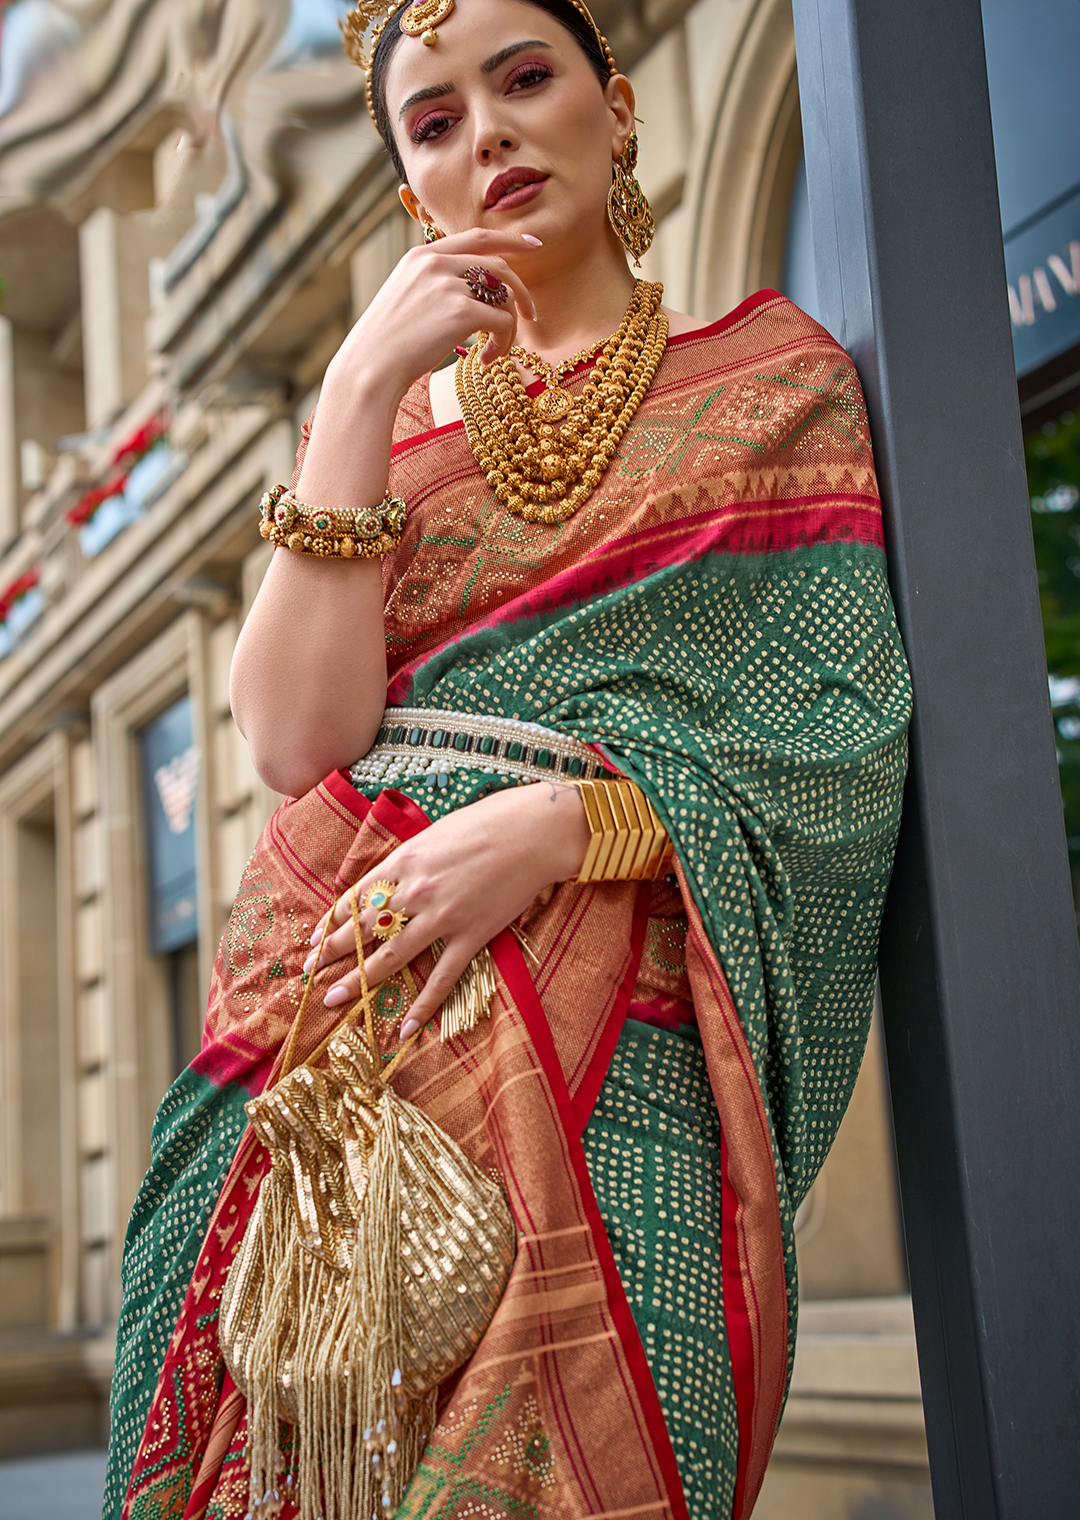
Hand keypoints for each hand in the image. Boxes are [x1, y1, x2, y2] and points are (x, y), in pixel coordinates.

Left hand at [302, 782, 588, 1039]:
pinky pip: (442, 978)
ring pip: (390, 957)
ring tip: (332, 999)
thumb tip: (390, 880)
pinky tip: (406, 1027)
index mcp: (402, 861)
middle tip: (308, 971)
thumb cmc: (486, 822)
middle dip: (331, 952)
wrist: (532, 832)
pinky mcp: (471, 936)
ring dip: (358, 981)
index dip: (332, 920)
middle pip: (362, 929)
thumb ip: (408, 860)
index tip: (314, 937)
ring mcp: (442, 918)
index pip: (354, 897)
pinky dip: (423, 1005)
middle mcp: (414, 892)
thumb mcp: (433, 833)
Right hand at [329, 228, 539, 401]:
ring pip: (504, 296)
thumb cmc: (387, 343)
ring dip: (510, 326)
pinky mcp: (461, 312)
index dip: (510, 239)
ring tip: (496, 350)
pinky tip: (487, 360)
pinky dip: (503, 343)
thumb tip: (474, 289)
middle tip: (531, 314)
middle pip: (499, 265)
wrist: (369, 366)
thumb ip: (435, 282)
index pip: (477, 236)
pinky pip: (503, 322)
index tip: (533, 244)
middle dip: (521, 290)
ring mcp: (448, 285)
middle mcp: (436, 263)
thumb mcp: (406, 296)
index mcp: (422, 255)